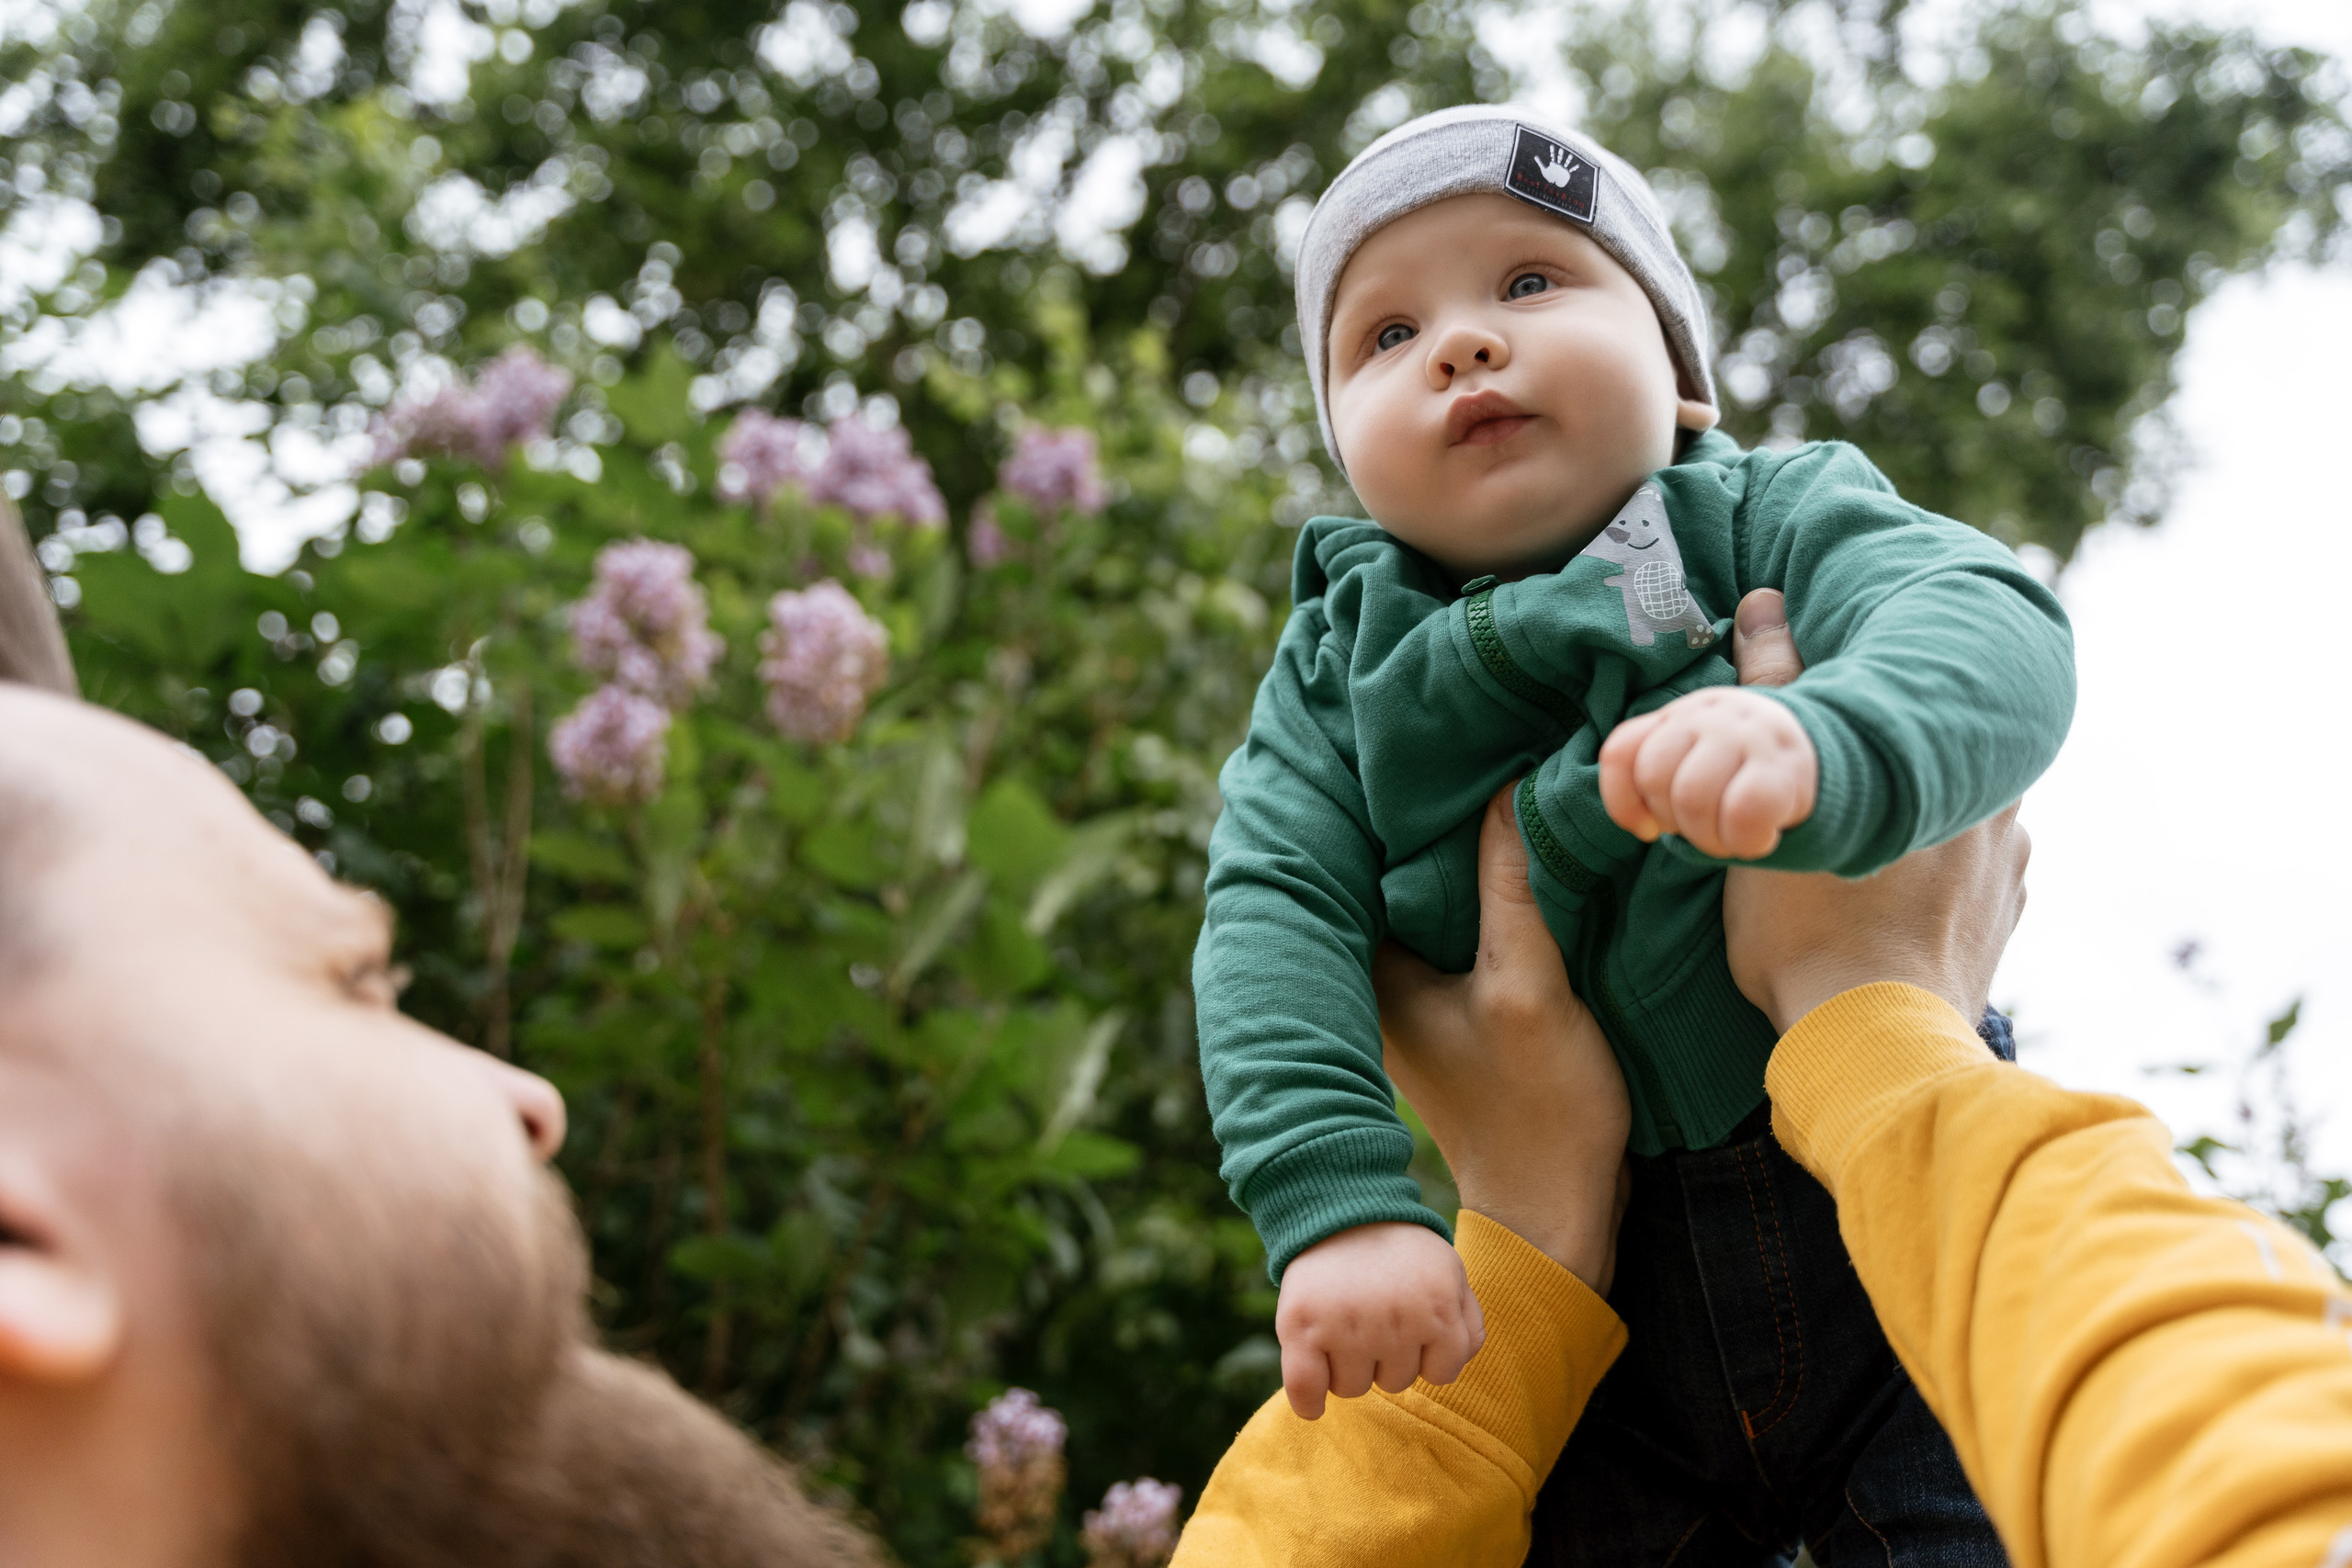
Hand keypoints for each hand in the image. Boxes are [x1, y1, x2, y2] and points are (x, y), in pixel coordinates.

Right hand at [1275, 1221, 1483, 1420]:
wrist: (1341, 1208)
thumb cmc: (1399, 1248)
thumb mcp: (1449, 1271)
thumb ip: (1467, 1320)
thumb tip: (1456, 1365)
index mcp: (1437, 1309)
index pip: (1441, 1374)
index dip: (1426, 1354)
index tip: (1411, 1330)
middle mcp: (1394, 1322)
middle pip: (1394, 1382)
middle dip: (1386, 1356)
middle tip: (1372, 1315)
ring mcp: (1346, 1326)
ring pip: (1353, 1388)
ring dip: (1349, 1368)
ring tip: (1344, 1325)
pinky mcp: (1302, 1326)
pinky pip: (1307, 1389)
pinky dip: (1308, 1402)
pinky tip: (1313, 1404)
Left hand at [1373, 787, 1630, 1294]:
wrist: (1560, 1210)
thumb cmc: (1537, 1110)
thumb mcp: (1529, 986)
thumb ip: (1514, 889)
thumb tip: (1507, 790)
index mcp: (1369, 972)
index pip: (1367, 861)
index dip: (1401, 805)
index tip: (1439, 747)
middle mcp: (1375, 979)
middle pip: (1398, 873)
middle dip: (1437, 822)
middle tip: (1479, 750)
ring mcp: (1415, 994)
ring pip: (1434, 897)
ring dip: (1466, 855)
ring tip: (1504, 784)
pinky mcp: (1456, 1004)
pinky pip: (1462, 925)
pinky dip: (1487, 893)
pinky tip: (1524, 854)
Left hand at [1599, 685, 1817, 858]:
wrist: (1820, 755)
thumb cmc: (1739, 771)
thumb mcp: (1693, 761)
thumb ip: (1656, 778)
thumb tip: (1644, 826)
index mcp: (1677, 715)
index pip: (1622, 751)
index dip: (1622, 800)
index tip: (1648, 829)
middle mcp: (1708, 715)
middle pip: (1654, 777)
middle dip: (1673, 821)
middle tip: (1703, 828)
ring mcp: (1746, 734)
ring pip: (1692, 797)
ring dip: (1708, 837)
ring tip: (1731, 837)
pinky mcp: (1783, 763)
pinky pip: (1742, 813)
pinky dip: (1745, 841)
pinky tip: (1760, 838)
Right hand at [1714, 589, 2030, 1031]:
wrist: (1871, 1045)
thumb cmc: (1809, 929)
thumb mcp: (1772, 807)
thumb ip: (1774, 695)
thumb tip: (1765, 605)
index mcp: (1950, 769)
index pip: (1921, 705)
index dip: (1877, 710)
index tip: (1843, 722)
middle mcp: (1997, 811)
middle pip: (1941, 761)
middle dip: (1899, 769)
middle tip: (1843, 789)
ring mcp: (2008, 875)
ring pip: (1963, 821)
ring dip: (1925, 828)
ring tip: (1867, 855)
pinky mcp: (2003, 926)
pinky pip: (1977, 883)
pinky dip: (1942, 885)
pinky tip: (1898, 903)